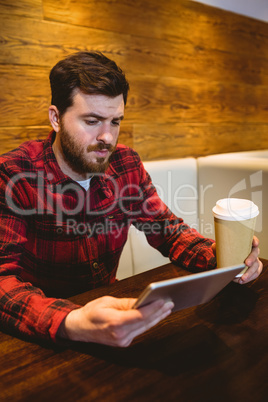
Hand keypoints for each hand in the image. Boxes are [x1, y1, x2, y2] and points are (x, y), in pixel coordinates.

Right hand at [58, 296, 173, 346]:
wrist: (79, 328)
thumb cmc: (91, 312)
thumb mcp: (108, 301)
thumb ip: (127, 303)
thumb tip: (143, 301)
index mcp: (115, 323)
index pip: (140, 316)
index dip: (153, 308)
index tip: (163, 300)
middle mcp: (120, 335)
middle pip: (145, 323)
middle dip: (159, 312)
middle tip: (169, 302)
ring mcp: (122, 341)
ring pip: (144, 328)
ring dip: (156, 318)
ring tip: (166, 308)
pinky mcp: (123, 342)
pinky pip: (139, 331)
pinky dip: (148, 322)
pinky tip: (155, 315)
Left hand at [212, 236, 262, 283]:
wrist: (229, 260)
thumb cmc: (227, 252)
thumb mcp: (222, 248)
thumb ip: (218, 246)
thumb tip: (214, 247)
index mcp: (246, 243)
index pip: (252, 239)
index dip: (255, 241)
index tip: (255, 243)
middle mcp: (252, 251)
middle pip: (256, 253)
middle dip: (252, 258)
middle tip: (246, 263)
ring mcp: (255, 260)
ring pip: (256, 265)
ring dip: (250, 272)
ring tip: (243, 278)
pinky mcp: (255, 268)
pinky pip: (255, 273)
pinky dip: (249, 278)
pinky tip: (242, 280)